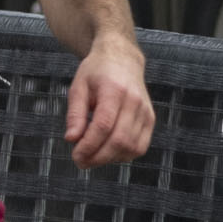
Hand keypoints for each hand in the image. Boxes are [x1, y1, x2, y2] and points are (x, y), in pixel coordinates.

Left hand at [65, 33, 155, 167]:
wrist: (122, 60)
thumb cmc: (96, 73)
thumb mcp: (78, 87)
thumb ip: (75, 113)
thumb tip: (71, 139)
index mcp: (114, 90)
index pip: (104, 125)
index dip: (89, 145)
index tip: (76, 155)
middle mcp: (134, 102)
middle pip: (119, 140)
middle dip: (98, 157)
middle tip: (80, 161)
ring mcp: (146, 112)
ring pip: (131, 147)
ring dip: (110, 158)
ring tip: (92, 157)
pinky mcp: (151, 120)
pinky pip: (140, 146)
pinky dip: (123, 155)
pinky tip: (107, 152)